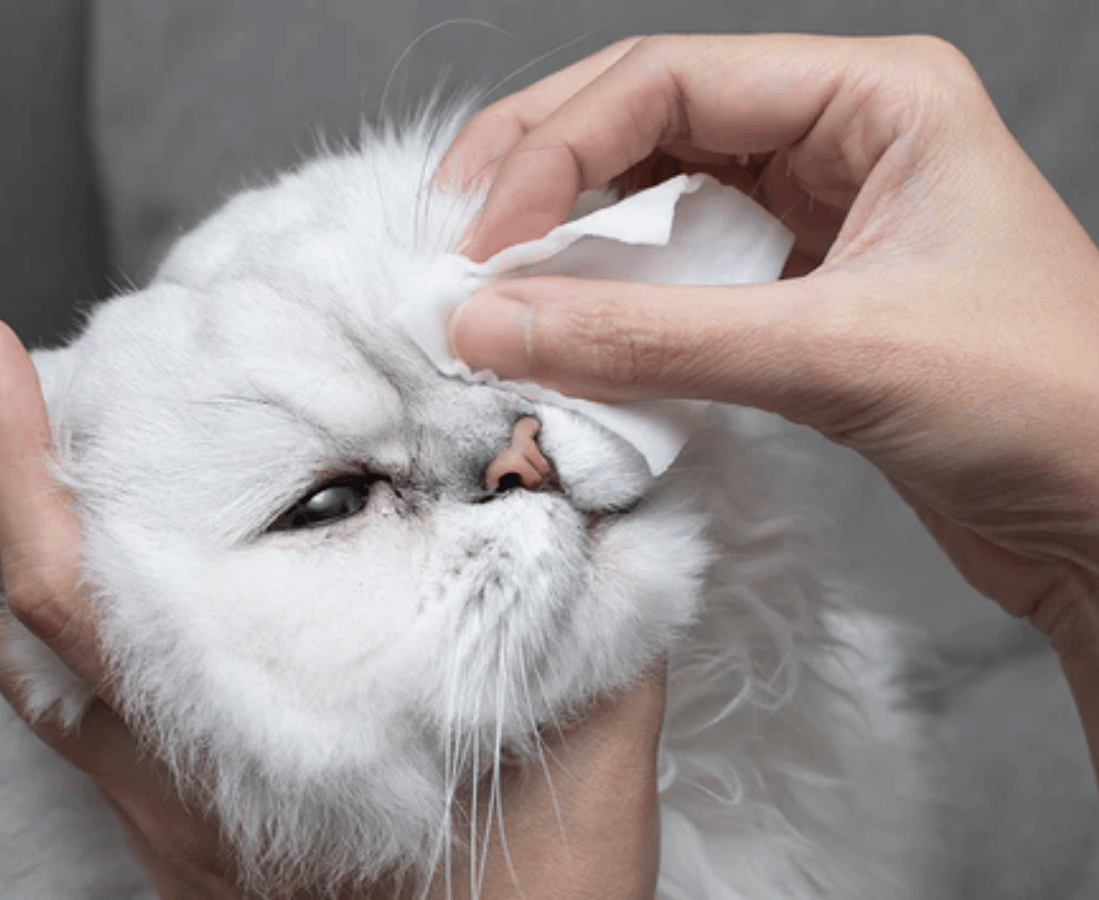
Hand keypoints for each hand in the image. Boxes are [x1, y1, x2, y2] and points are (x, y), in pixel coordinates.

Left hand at [0, 315, 662, 896]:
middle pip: (25, 622)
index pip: (81, 588)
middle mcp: (188, 781)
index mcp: (264, 738)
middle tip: (36, 390)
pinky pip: (83, 729)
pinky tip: (144, 598)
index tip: (0, 355)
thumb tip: (593, 485)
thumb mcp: (591, 746)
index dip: (23, 465)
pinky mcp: (189, 847)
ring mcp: (175, 821)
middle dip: (9, 489)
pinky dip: (76, 642)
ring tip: (65, 473)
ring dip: (30, 567)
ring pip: (40, 680)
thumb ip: (597, 609)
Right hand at [441, 35, 1098, 770]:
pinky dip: (614, 305)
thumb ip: (653, 339)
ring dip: (570, 244)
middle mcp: (837, 142)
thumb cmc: (1049, 409)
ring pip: (655, 203)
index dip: (557, 147)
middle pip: (646, 124)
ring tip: (491, 288)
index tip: (483, 232)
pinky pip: (678, 279)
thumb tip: (494, 323)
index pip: (669, 79)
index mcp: (873, 99)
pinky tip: (566, 330)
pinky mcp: (797, 302)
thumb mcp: (839, 354)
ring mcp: (813, 223)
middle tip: (452, 235)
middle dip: (543, 174)